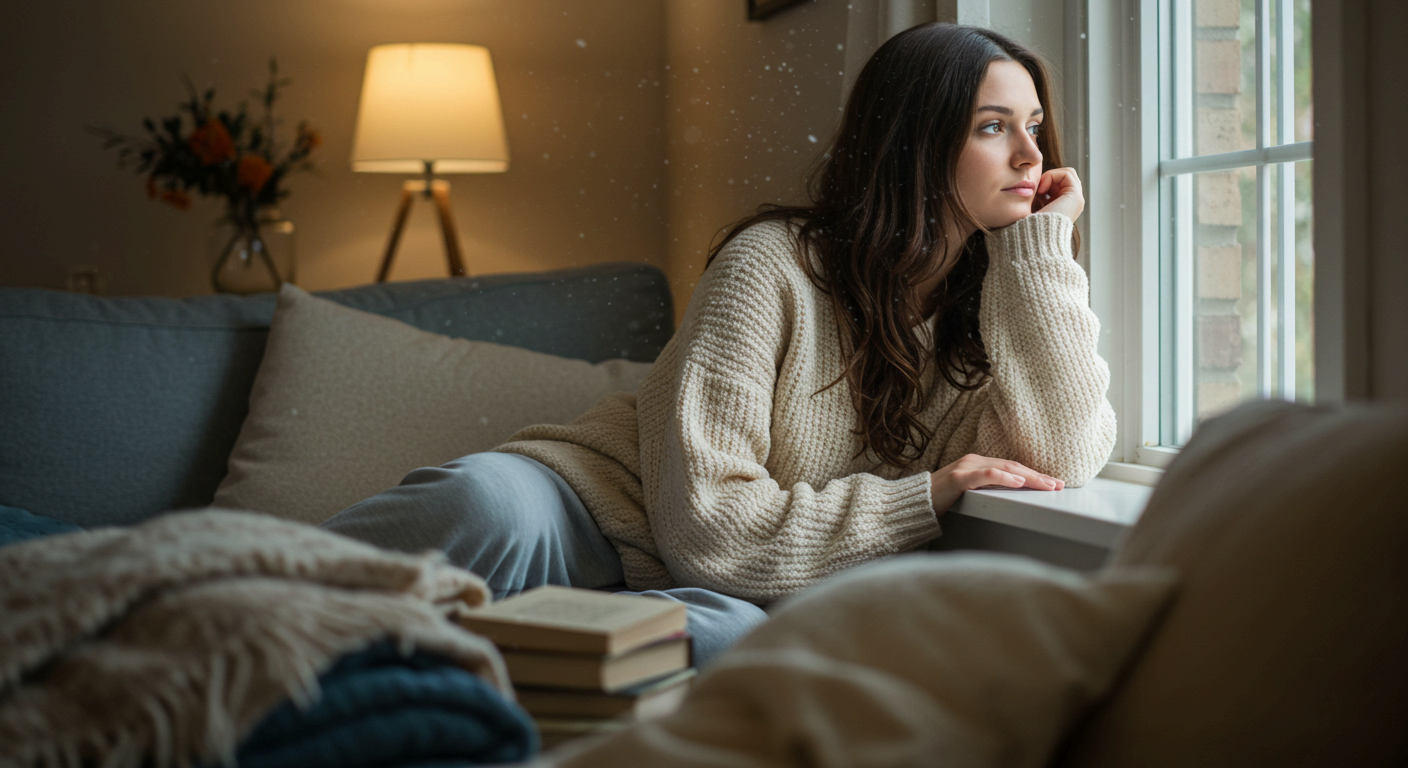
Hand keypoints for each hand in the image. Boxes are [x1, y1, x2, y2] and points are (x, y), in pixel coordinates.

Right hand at [929, 454, 1063, 513]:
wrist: (909, 504)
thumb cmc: (937, 501)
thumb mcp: (966, 495)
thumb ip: (984, 492)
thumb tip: (1009, 497)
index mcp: (976, 464)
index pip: (1012, 467)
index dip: (1034, 474)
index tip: (1053, 483)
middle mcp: (973, 461)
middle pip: (1013, 466)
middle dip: (1038, 476)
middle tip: (1059, 485)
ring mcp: (965, 467)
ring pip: (1005, 468)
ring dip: (1029, 477)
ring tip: (1047, 484)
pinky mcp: (957, 478)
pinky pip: (986, 475)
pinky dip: (1005, 477)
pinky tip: (1019, 481)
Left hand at [1031, 167, 1084, 223]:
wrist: (1034, 238)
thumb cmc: (1027, 226)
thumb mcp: (1030, 209)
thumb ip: (1035, 197)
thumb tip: (1030, 183)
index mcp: (1062, 207)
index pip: (1058, 183)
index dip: (1045, 181)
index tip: (1033, 192)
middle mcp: (1071, 204)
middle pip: (1064, 178)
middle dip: (1049, 178)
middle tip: (1037, 190)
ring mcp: (1076, 201)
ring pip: (1067, 174)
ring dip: (1051, 176)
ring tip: (1040, 190)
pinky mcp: (1076, 197)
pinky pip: (1067, 173)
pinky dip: (1053, 175)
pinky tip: (1042, 189)